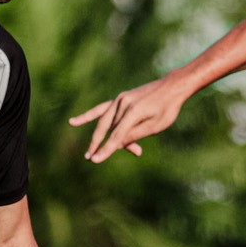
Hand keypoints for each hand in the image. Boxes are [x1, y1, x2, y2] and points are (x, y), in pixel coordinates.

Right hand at [68, 74, 184, 163]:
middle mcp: (123, 103)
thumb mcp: (156, 126)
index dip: (106, 149)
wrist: (171, 86)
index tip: (96, 160)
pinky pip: (101, 109)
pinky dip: (88, 116)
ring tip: (89, 152)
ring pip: (106, 122)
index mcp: (134, 111)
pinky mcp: (120, 99)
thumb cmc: (168, 108)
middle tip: (91, 159)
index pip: (117, 135)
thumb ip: (135, 134)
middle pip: (108, 129)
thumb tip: (116, 144)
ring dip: (100, 137)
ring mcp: (120, 100)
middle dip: (99, 145)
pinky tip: (73, 122)